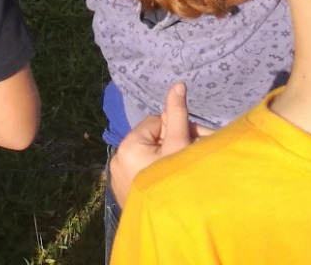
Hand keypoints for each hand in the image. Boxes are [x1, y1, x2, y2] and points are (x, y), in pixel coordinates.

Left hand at [107, 81, 197, 205]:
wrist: (169, 227)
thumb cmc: (174, 181)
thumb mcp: (178, 144)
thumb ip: (177, 114)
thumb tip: (177, 84)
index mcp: (128, 145)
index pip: (156, 122)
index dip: (176, 130)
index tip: (192, 142)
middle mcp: (117, 158)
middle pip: (152, 140)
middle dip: (174, 144)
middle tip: (193, 154)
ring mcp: (118, 177)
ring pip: (148, 156)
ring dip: (167, 158)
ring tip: (184, 170)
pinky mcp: (123, 191)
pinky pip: (141, 172)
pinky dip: (156, 173)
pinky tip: (170, 182)